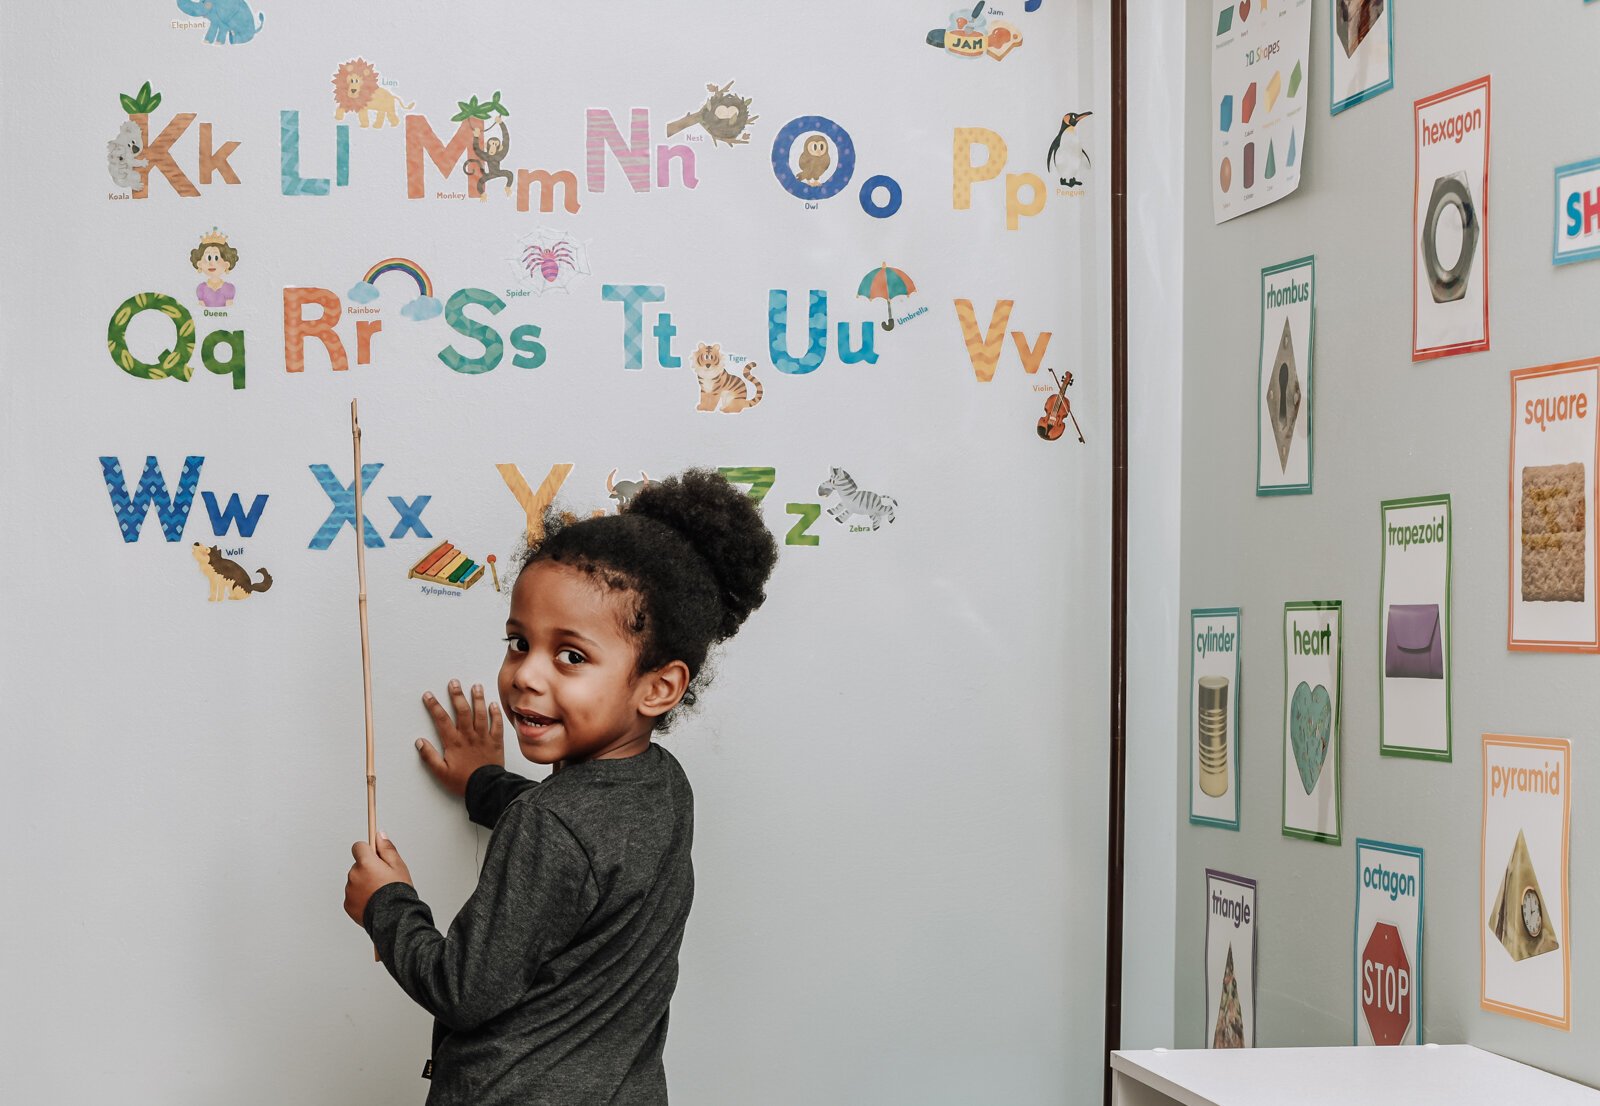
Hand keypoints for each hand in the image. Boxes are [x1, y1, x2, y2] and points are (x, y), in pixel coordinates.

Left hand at [344, 833, 412, 925]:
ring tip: (379, 893)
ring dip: (364, 883)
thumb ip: (387, 849)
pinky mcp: (347, 904)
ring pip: (355, 881)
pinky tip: (373, 902)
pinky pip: (353, 895)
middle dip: (368, 869)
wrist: (394, 919)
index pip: (358, 847)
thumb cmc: (398, 892)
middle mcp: (353, 875)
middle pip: (358, 865)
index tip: (374, 854)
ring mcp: (349, 891)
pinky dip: (360, 897)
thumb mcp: (398, 866)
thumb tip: (379, 835)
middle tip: (383, 879)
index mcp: (366, 863)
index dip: (367, 849)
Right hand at [416, 680, 503, 796]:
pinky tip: (493, 704)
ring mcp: (484, 737)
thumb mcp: (441, 772)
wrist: (486, 788)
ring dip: (478, 698)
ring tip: (476, 686)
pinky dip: (495, 713)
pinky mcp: (496, 742)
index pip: (441, 720)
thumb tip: (419, 742)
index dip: (434, 706)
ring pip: (481, 713)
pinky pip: (497, 724)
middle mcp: (469, 736)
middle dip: (457, 695)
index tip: (429, 695)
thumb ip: (429, 756)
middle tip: (454, 682)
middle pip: (462, 711)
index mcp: (454, 742)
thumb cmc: (463, 782)